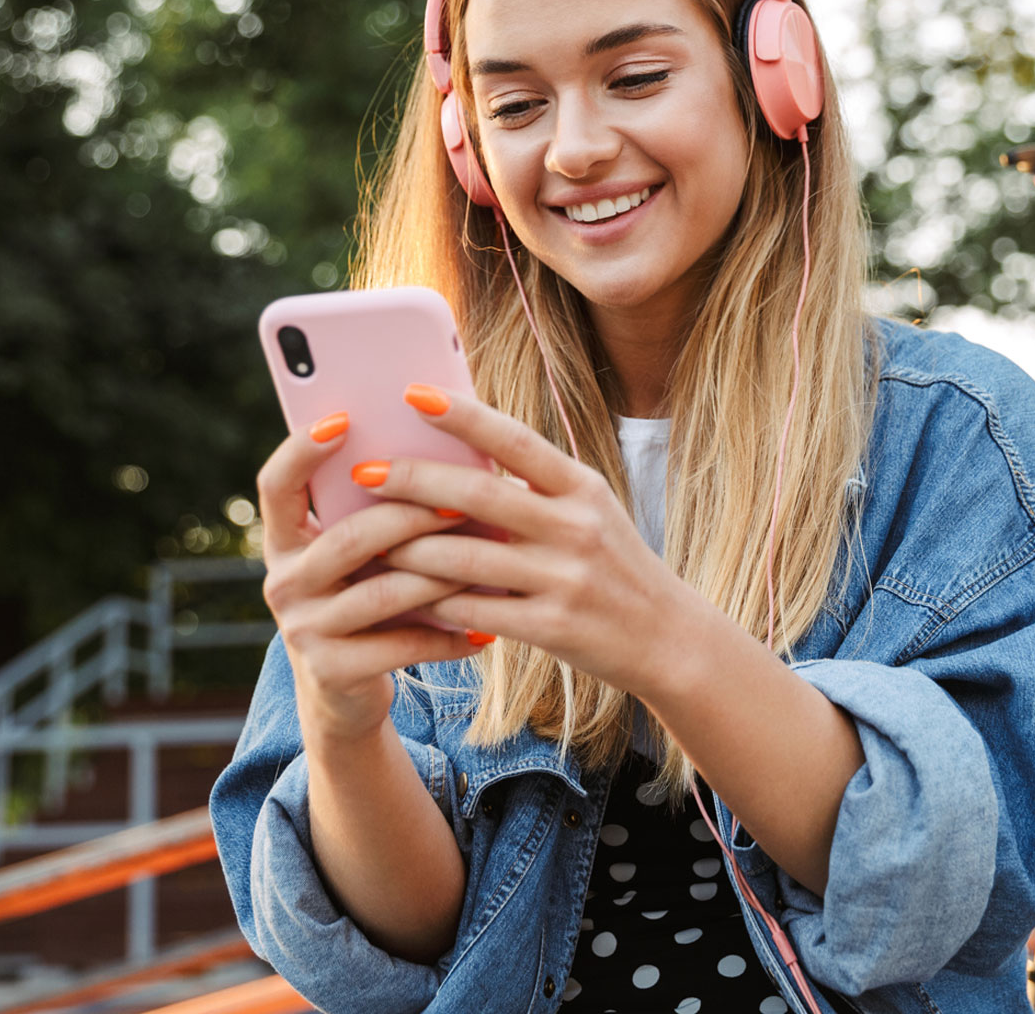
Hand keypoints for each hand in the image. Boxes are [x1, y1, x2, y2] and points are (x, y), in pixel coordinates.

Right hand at [254, 411, 492, 744]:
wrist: (343, 693)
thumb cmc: (365, 599)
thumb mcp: (358, 559)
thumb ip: (376, 514)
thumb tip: (447, 452)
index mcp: (284, 541)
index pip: (276, 485)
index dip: (301, 450)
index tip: (344, 420)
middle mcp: (283, 582)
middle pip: (348, 538)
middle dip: (411, 517)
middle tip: (463, 503)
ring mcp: (303, 630)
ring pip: (382, 592)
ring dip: (440, 575)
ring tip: (486, 562)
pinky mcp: (332, 671)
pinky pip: (402, 645)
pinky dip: (449, 635)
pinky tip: (486, 629)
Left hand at [360, 384, 710, 695]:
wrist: (668, 639)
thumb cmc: (615, 567)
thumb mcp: (589, 513)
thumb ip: (535, 487)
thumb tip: (461, 454)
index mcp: (583, 488)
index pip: (515, 440)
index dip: (463, 415)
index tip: (413, 394)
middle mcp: (576, 527)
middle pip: (479, 494)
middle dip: (413, 480)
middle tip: (365, 473)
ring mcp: (564, 579)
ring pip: (466, 557)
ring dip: (409, 549)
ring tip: (371, 541)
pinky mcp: (553, 627)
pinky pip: (477, 610)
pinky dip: (436, 603)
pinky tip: (407, 597)